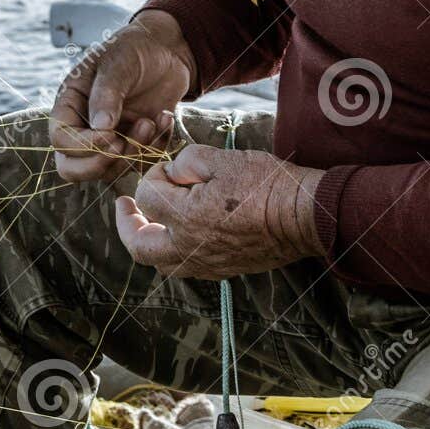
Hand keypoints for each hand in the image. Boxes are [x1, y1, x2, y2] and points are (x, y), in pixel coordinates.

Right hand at [49, 11, 196, 182]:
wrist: (165, 49)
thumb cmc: (134, 48)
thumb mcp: (117, 63)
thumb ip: (106, 94)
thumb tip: (100, 128)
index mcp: (70, 103)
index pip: (60, 139)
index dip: (83, 145)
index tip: (111, 134)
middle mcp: (83, 126)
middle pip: (73, 168)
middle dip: (100, 163)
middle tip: (125, 145)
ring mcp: (109, 139)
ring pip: (109, 171)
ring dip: (133, 153)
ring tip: (151, 122)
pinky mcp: (134, 144)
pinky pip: (140, 164)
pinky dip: (156, 148)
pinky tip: (165, 118)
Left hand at [114, 142, 325, 277]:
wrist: (305, 215)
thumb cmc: (266, 183)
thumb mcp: (221, 158)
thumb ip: (185, 161)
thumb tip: (172, 173)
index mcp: (185, 218)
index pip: (147, 196)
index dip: (154, 175)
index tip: (169, 167)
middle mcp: (190, 248)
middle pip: (140, 245)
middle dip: (126, 224)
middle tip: (124, 206)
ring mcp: (207, 264)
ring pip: (161, 263)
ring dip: (148, 241)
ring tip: (148, 221)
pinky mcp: (224, 270)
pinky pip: (186, 268)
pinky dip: (173, 251)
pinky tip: (179, 233)